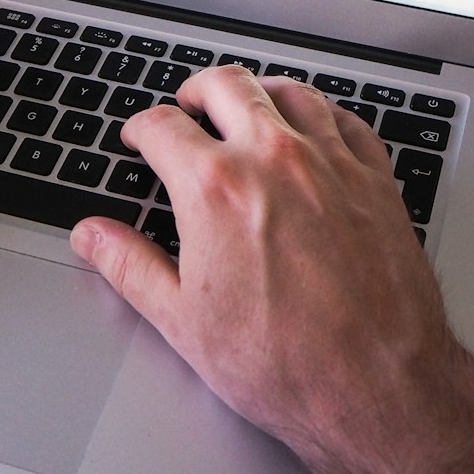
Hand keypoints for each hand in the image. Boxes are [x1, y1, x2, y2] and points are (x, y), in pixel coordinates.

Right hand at [70, 65, 473, 473]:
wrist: (379, 387)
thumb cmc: (288, 364)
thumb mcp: (183, 322)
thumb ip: (130, 266)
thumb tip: (95, 238)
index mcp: (215, 188)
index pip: (163, 125)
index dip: (141, 127)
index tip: (140, 137)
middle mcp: (274, 159)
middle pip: (226, 85)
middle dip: (195, 90)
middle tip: (186, 105)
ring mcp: (331, 162)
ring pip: (288, 91)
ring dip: (258, 92)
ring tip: (245, 106)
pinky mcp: (376, 178)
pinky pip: (345, 119)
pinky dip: (320, 113)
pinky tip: (314, 128)